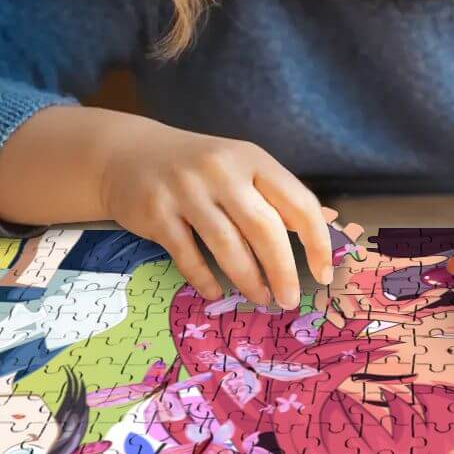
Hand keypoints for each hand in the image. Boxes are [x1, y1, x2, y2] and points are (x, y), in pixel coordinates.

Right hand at [98, 118, 335, 306]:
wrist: (129, 154)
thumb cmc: (200, 167)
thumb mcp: (241, 167)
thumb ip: (275, 196)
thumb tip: (324, 226)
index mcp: (252, 158)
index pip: (297, 201)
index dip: (316, 241)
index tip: (324, 273)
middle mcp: (221, 171)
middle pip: (264, 228)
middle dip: (283, 270)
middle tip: (290, 299)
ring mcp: (186, 191)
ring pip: (227, 246)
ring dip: (248, 280)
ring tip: (261, 298)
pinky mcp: (156, 213)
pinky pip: (188, 257)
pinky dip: (205, 280)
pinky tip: (216, 292)